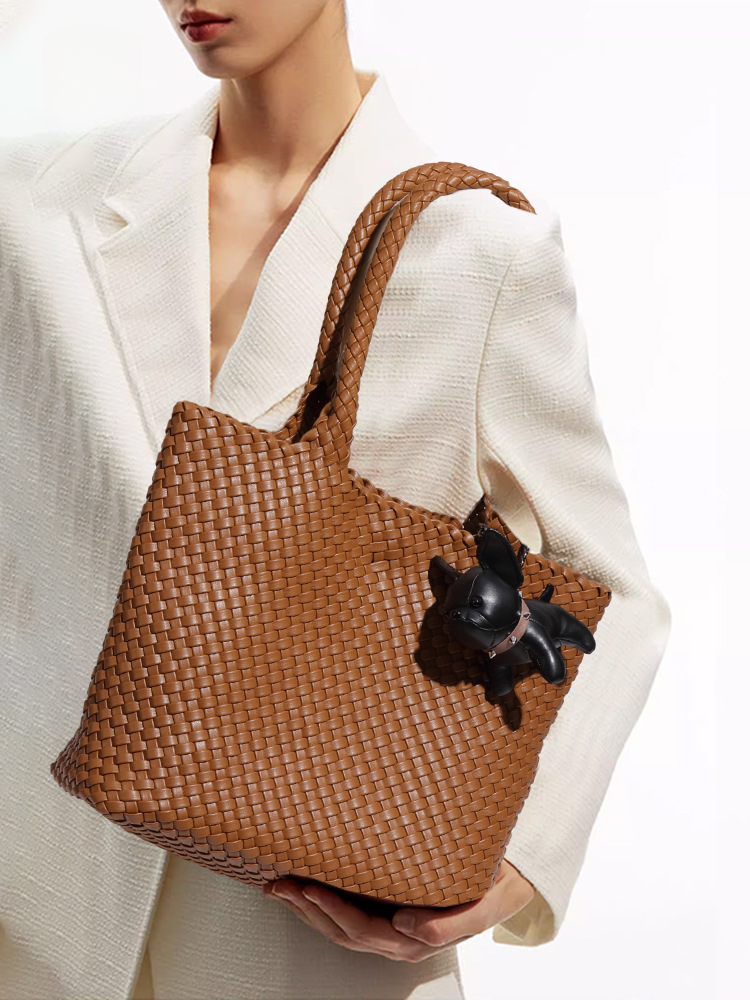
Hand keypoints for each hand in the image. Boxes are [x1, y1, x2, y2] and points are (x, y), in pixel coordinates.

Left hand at [262, 859, 535, 962]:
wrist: (510, 882)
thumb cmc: (496, 886)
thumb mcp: (487, 902)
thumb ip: (454, 921)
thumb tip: (409, 927)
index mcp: (420, 937)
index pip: (365, 929)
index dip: (334, 911)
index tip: (312, 887)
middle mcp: (401, 938)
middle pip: (344, 931)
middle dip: (309, 908)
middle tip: (283, 883)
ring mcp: (392, 929)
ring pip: (340, 928)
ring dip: (307, 909)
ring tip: (281, 887)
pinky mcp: (388, 912)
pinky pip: (348, 917)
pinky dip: (321, 904)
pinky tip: (302, 889)